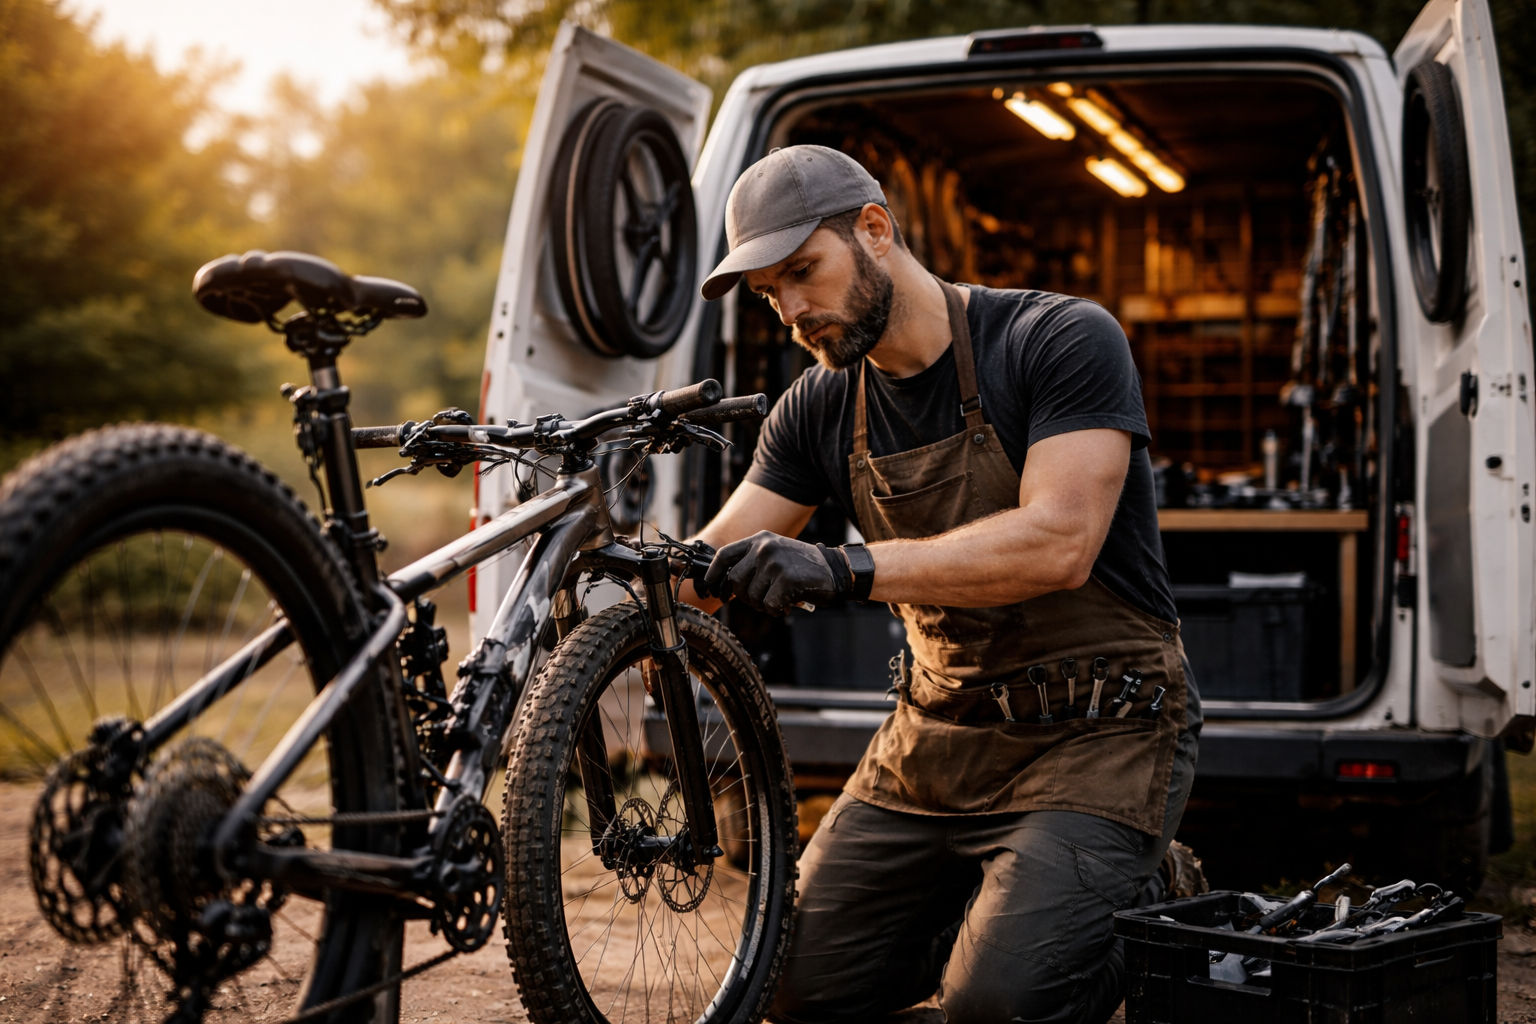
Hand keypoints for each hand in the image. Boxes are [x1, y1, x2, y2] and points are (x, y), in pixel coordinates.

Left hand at [702, 531, 844, 614]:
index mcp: (759, 539)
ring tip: (780, 598)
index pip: (724, 555)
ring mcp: (775, 562)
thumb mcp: (775, 554)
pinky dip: (777, 610)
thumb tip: (724, 584)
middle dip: (745, 596)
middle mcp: (764, 548)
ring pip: (751, 596)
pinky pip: (768, 605)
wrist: (836, 570)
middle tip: (762, 599)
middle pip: (735, 581)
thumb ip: (752, 563)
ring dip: (763, 605)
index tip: (709, 587)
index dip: (712, 574)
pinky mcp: (786, 579)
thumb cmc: (803, 567)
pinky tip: (789, 603)